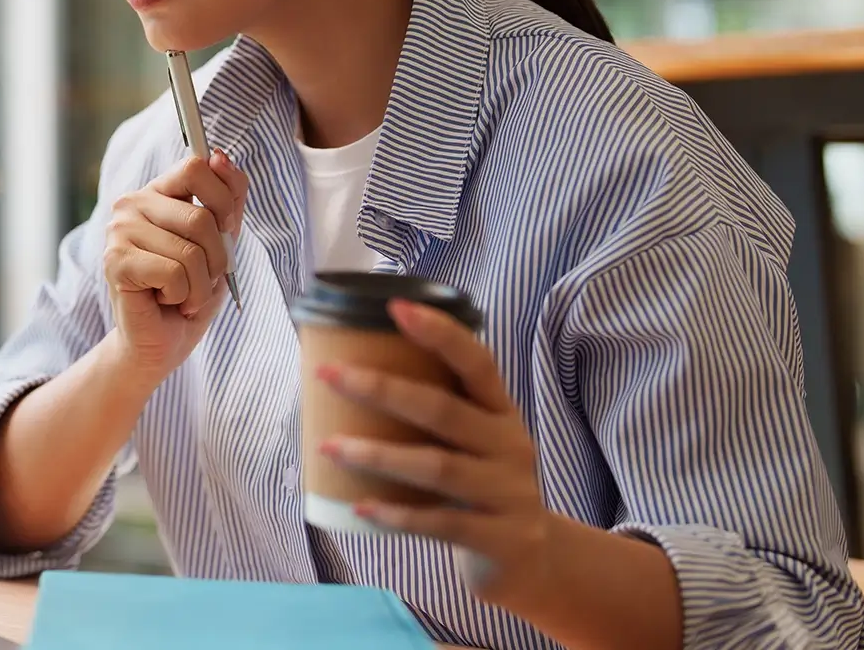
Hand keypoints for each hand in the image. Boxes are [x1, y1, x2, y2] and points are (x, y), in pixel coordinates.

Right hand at [101, 150, 247, 383]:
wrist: (162, 341)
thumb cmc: (190, 292)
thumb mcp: (221, 242)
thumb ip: (227, 200)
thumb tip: (221, 156)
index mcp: (158, 192)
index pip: (196, 166)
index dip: (223, 200)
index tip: (224, 231)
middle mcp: (132, 203)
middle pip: (201, 217)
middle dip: (217, 259)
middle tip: (203, 279)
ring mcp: (119, 231)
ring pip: (190, 252)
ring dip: (200, 286)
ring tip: (183, 295)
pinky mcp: (115, 262)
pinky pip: (173, 274)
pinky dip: (182, 296)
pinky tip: (165, 300)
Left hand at [313, 298, 552, 603]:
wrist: (535, 558)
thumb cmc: (482, 484)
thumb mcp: (473, 442)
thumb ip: (434, 411)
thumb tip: (349, 373)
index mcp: (501, 413)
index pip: (478, 363)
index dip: (440, 333)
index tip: (395, 306)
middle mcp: (509, 446)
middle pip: (443, 411)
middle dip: (382, 389)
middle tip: (329, 374)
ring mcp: (507, 493)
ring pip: (437, 467)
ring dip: (378, 455)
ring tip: (329, 445)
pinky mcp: (500, 538)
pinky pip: (440, 523)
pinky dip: (397, 516)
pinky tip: (359, 507)